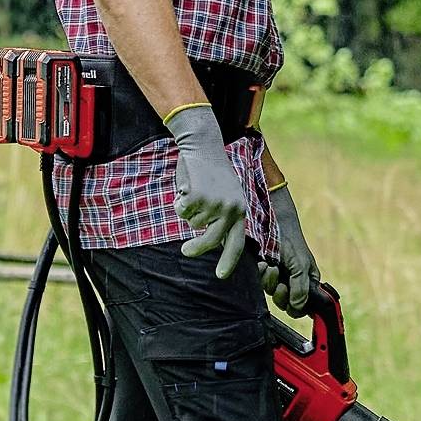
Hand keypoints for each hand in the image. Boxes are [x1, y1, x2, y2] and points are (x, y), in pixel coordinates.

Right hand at [166, 104, 248, 279]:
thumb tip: (214, 241)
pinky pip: (182, 210)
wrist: (205, 145)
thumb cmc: (213, 172)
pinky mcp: (199, 197)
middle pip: (210, 240)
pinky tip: (188, 186)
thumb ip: (222, 217)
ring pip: (193, 223)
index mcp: (241, 209)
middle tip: (185, 252)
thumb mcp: (226, 195)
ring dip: (189, 211)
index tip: (221, 275)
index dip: (229, 260)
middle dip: (196, 249)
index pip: (237, 242)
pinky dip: (180, 201)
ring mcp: (215, 203)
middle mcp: (231, 209)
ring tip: (196, 191)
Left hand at [261, 182, 319, 313]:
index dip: (296, 307)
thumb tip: (297, 307)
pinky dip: (261, 275)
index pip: (303, 305)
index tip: (291, 299)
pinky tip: (262, 263)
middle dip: (281, 294)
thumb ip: (301, 288)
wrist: (269, 221)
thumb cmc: (289, 240)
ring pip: (271, 293)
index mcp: (308, 280)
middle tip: (281, 285)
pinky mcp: (263, 271)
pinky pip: (260, 283)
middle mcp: (293, 280)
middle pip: (285, 303)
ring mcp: (278, 276)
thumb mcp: (300, 264)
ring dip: (270, 281)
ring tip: (271, 266)